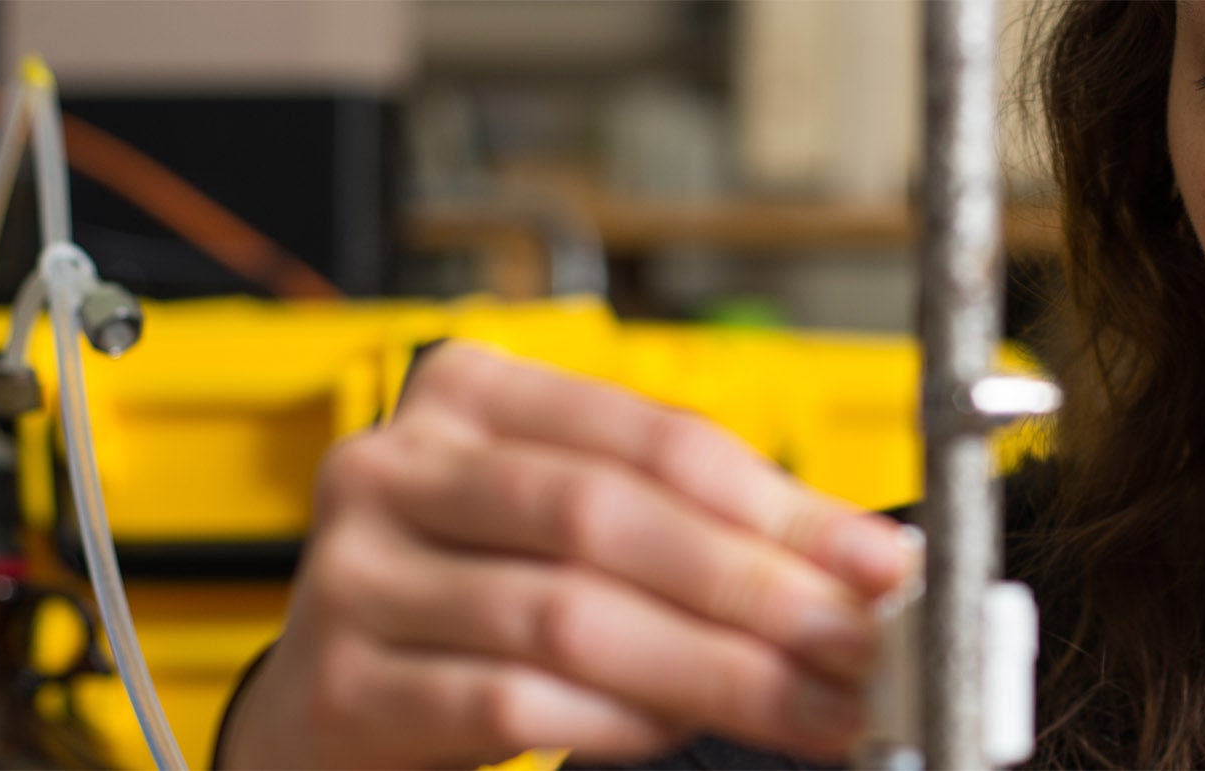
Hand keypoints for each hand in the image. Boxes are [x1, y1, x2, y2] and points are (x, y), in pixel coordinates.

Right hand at [218, 342, 920, 767]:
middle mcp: (397, 466)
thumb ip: (702, 532)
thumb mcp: (574, 535)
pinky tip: (678, 730)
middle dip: (753, 591)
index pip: (653, 439)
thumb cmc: (471, 602)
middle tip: (855, 646)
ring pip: (565, 614)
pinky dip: (612, 718)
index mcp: (471, 395)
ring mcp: (356, 575)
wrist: (328, 706)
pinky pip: (507, 698)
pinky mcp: (345, 683)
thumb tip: (864, 563)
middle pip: (608, 519)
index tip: (877, 564)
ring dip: (709, 668)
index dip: (780, 504)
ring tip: (803, 704)